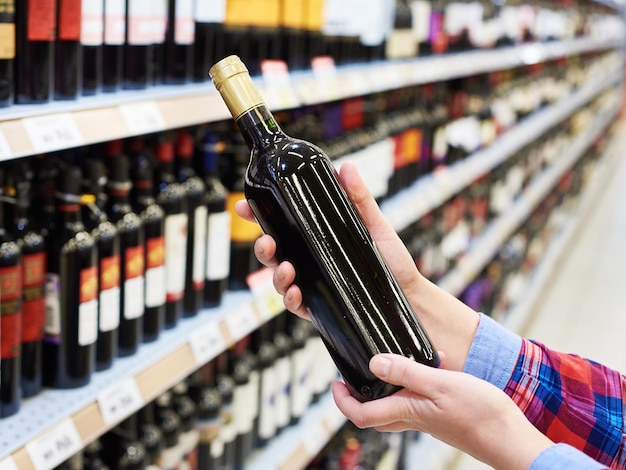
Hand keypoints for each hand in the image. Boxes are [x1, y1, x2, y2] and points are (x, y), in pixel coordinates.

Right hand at [234, 160, 420, 318]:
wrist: (410, 295)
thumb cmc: (392, 261)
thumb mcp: (375, 225)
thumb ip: (360, 198)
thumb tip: (347, 167)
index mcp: (315, 238)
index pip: (280, 225)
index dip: (258, 216)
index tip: (245, 206)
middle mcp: (309, 261)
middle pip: (274, 253)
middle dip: (262, 247)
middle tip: (267, 241)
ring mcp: (312, 284)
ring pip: (280, 280)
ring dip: (275, 275)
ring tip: (287, 269)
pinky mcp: (320, 307)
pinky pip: (296, 306)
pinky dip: (291, 300)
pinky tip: (296, 293)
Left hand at [332, 353, 552, 469]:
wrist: (511, 439)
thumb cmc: (480, 415)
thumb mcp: (441, 385)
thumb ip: (407, 373)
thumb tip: (373, 364)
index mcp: (407, 411)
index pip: (361, 415)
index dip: (342, 401)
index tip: (336, 382)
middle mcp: (413, 417)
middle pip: (374, 413)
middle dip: (358, 396)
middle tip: (354, 374)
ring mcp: (428, 417)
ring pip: (396, 404)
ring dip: (390, 384)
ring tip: (395, 358)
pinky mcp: (442, 414)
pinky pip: (419, 398)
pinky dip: (419, 379)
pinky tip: (437, 361)